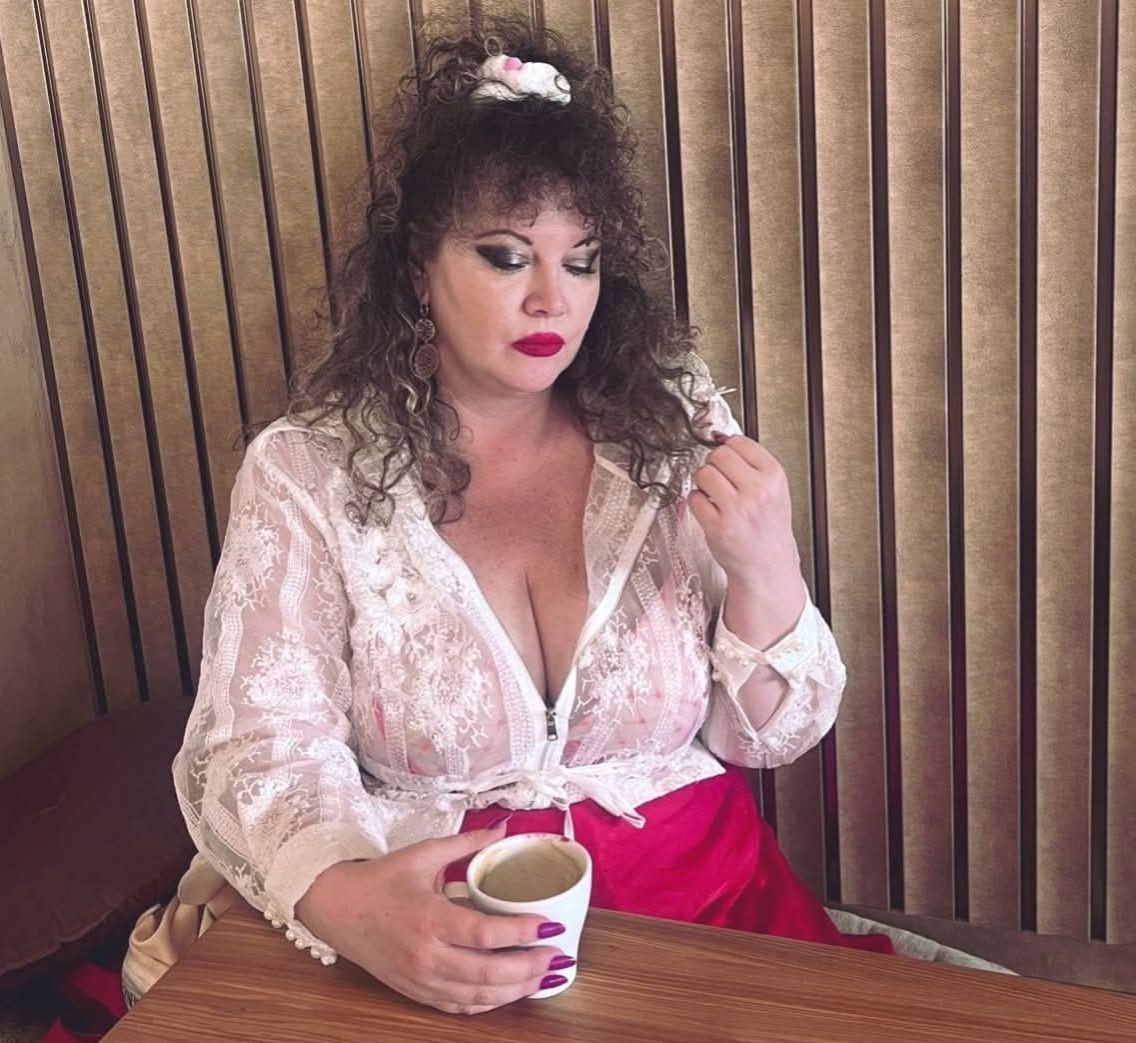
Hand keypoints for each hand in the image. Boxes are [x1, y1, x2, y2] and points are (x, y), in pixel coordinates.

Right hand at [295, 823, 566, 1014]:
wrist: (336, 908)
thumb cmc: (380, 880)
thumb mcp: (423, 854)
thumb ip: (466, 843)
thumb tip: (502, 828)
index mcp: (429, 917)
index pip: (484, 932)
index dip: (522, 932)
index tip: (551, 925)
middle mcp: (425, 954)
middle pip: (487, 972)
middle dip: (530, 967)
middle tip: (558, 956)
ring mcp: (419, 978)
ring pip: (477, 996)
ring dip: (515, 990)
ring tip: (545, 977)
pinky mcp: (415, 991)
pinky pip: (458, 1006)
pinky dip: (487, 1003)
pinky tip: (508, 992)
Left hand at [688, 432, 805, 633]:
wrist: (767, 564)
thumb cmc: (768, 527)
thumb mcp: (773, 489)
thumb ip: (752, 463)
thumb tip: (722, 437)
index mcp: (774, 477)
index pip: (739, 443)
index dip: (729, 449)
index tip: (728, 459)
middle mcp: (757, 492)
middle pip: (719, 455)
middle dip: (714, 465)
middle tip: (721, 479)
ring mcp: (737, 509)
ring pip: (704, 473)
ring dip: (704, 482)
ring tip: (715, 495)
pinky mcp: (717, 526)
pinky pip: (694, 498)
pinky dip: (697, 502)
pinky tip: (710, 510)